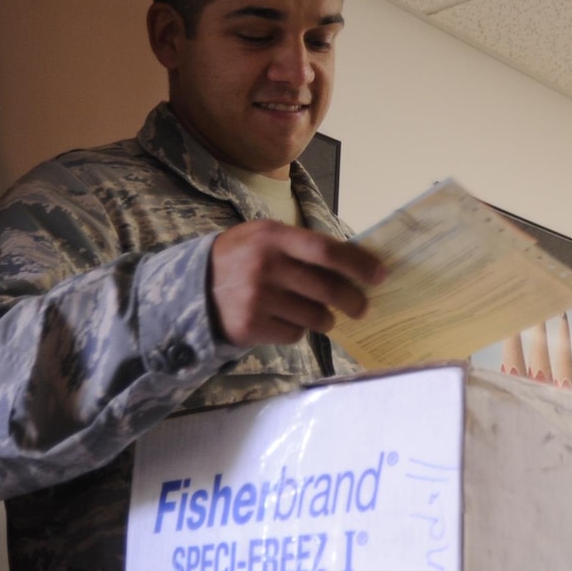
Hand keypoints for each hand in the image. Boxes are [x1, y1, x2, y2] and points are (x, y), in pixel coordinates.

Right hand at [208, 221, 385, 346]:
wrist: (191, 288)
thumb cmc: (240, 259)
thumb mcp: (264, 238)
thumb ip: (303, 247)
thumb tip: (357, 263)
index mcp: (272, 236)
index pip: (326, 251)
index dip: (358, 265)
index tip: (380, 276)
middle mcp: (265, 266)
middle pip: (327, 289)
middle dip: (353, 302)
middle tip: (362, 308)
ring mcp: (257, 298)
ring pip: (315, 317)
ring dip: (324, 319)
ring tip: (317, 313)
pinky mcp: (251, 327)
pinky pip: (295, 334)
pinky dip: (296, 330)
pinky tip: (281, 320)